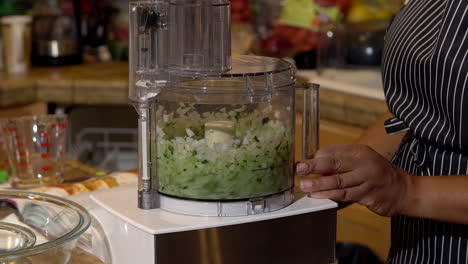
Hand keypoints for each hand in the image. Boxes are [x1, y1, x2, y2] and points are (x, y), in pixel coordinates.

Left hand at [296, 144, 412, 216]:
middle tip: (299, 170)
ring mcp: (367, 180)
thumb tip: (313, 160)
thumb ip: (339, 160)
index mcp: (359, 151)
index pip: (333, 152)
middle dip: (314, 167)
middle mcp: (363, 163)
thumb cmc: (376, 173)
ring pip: (339, 182)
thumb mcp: (360, 160)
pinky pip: (346, 196)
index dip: (315, 157)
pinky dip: (332, 196)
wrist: (404, 190)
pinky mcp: (369, 195)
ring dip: (320, 185)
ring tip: (305, 186)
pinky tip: (320, 197)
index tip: (300, 163)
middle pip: (335, 164)